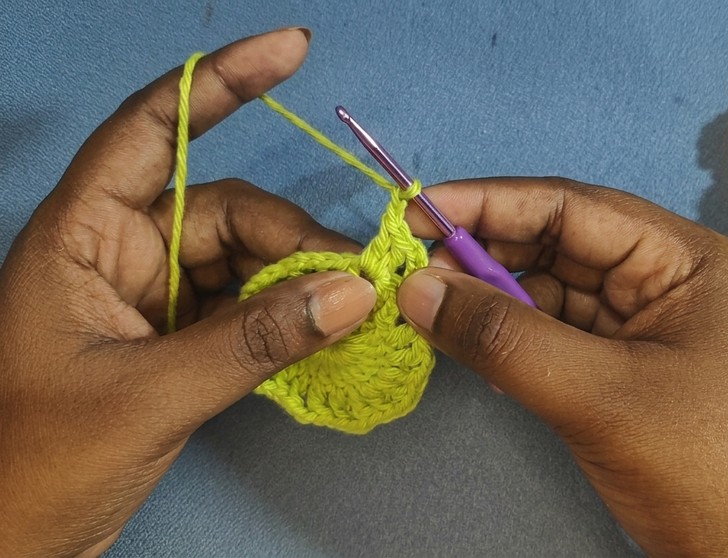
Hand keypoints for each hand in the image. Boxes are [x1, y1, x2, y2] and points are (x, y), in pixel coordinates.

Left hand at [0, 29, 375, 555]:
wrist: (6, 549)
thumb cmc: (32, 466)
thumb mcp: (145, 397)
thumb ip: (252, 341)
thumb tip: (351, 292)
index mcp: (82, 236)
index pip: (153, 130)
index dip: (221, 83)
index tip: (291, 49)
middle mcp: (118, 254)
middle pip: (225, 211)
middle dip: (296, 238)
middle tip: (359, 284)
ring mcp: (150, 299)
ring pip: (246, 262)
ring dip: (300, 282)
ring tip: (351, 315)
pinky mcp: (175, 342)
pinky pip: (247, 308)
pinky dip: (288, 318)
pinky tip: (325, 333)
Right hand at [397, 178, 727, 555]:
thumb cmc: (713, 467)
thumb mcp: (603, 395)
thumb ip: (506, 339)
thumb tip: (417, 289)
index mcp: (682, 258)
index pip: (571, 206)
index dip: (490, 202)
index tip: (416, 211)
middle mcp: (663, 280)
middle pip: (556, 245)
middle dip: (484, 252)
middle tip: (410, 267)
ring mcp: (642, 329)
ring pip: (549, 294)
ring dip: (491, 299)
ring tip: (428, 308)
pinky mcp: (623, 374)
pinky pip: (554, 339)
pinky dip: (510, 341)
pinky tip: (471, 347)